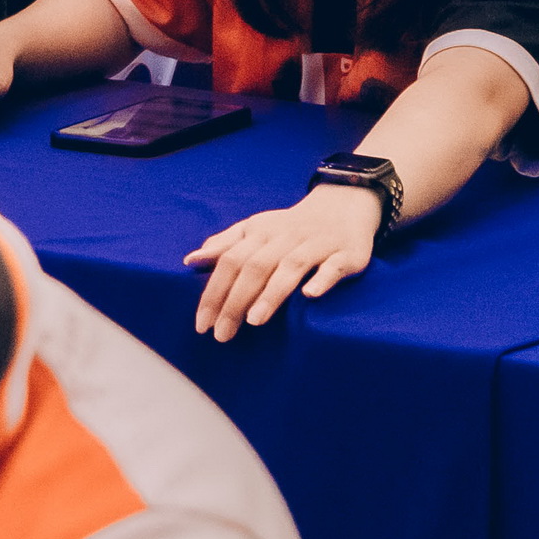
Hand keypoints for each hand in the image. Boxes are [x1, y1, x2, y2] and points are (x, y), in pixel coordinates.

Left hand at [185, 184, 383, 339]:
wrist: (343, 205)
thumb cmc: (290, 226)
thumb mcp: (255, 229)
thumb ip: (225, 244)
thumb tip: (191, 260)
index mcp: (260, 232)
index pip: (230, 261)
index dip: (214, 291)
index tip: (202, 323)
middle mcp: (285, 237)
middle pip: (255, 267)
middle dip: (235, 301)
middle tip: (222, 333)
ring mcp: (317, 245)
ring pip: (291, 267)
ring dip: (271, 293)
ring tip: (254, 321)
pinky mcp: (347, 254)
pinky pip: (334, 266)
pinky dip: (322, 279)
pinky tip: (310, 296)